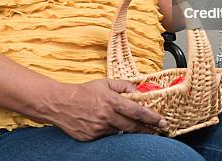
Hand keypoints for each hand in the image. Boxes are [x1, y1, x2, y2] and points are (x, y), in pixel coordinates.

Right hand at [47, 79, 167, 140]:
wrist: (60, 103)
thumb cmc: (82, 92)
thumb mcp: (104, 83)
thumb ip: (123, 86)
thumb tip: (137, 90)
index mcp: (111, 101)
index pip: (137, 111)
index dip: (151, 118)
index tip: (162, 122)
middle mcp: (106, 116)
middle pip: (133, 127)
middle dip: (147, 130)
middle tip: (158, 131)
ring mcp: (99, 128)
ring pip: (120, 132)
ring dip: (129, 131)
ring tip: (137, 128)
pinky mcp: (92, 137)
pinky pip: (108, 136)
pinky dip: (112, 132)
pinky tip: (110, 126)